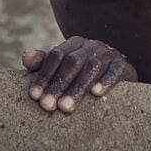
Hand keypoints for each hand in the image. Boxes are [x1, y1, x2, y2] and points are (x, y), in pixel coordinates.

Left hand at [22, 36, 136, 112]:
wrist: (119, 75)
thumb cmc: (84, 75)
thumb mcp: (64, 68)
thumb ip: (44, 63)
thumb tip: (25, 57)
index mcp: (75, 43)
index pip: (56, 55)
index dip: (44, 75)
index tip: (35, 96)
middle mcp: (92, 45)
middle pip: (73, 61)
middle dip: (58, 85)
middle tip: (48, 106)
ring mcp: (110, 54)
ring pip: (92, 67)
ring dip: (78, 87)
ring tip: (66, 107)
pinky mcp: (125, 66)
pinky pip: (116, 71)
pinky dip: (106, 81)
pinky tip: (97, 93)